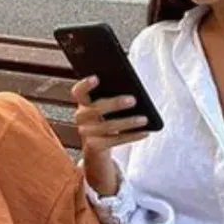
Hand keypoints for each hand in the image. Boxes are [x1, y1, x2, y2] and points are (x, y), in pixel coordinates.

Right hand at [73, 76, 149, 196]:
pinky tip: (145, 132)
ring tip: (144, 119)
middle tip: (133, 100)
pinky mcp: (95, 146)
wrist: (96, 143)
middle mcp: (81, 117)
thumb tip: (133, 95)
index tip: (96, 78)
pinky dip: (132, 136)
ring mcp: (86, 133)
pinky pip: (115, 140)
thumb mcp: (105, 105)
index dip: (85, 85)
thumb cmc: (105, 117)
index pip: (78, 91)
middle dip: (115, 104)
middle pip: (96, 109)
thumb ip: (111, 96)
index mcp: (83, 102)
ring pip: (108, 127)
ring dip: (128, 122)